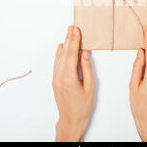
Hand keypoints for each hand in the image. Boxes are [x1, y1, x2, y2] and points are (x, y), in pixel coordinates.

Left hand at [53, 26, 94, 140]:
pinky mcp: (55, 81)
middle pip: (64, 53)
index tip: (76, 31)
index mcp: (69, 78)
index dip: (74, 41)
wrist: (71, 119)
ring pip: (59, 57)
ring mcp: (56, 79)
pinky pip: (56, 64)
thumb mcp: (90, 87)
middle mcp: (60, 77)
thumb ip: (87, 68)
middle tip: (72, 27)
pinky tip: (61, 47)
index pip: (71, 54)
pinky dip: (59, 54)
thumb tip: (84, 53)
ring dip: (64, 44)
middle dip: (69, 39)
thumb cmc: (82, 106)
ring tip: (68, 33)